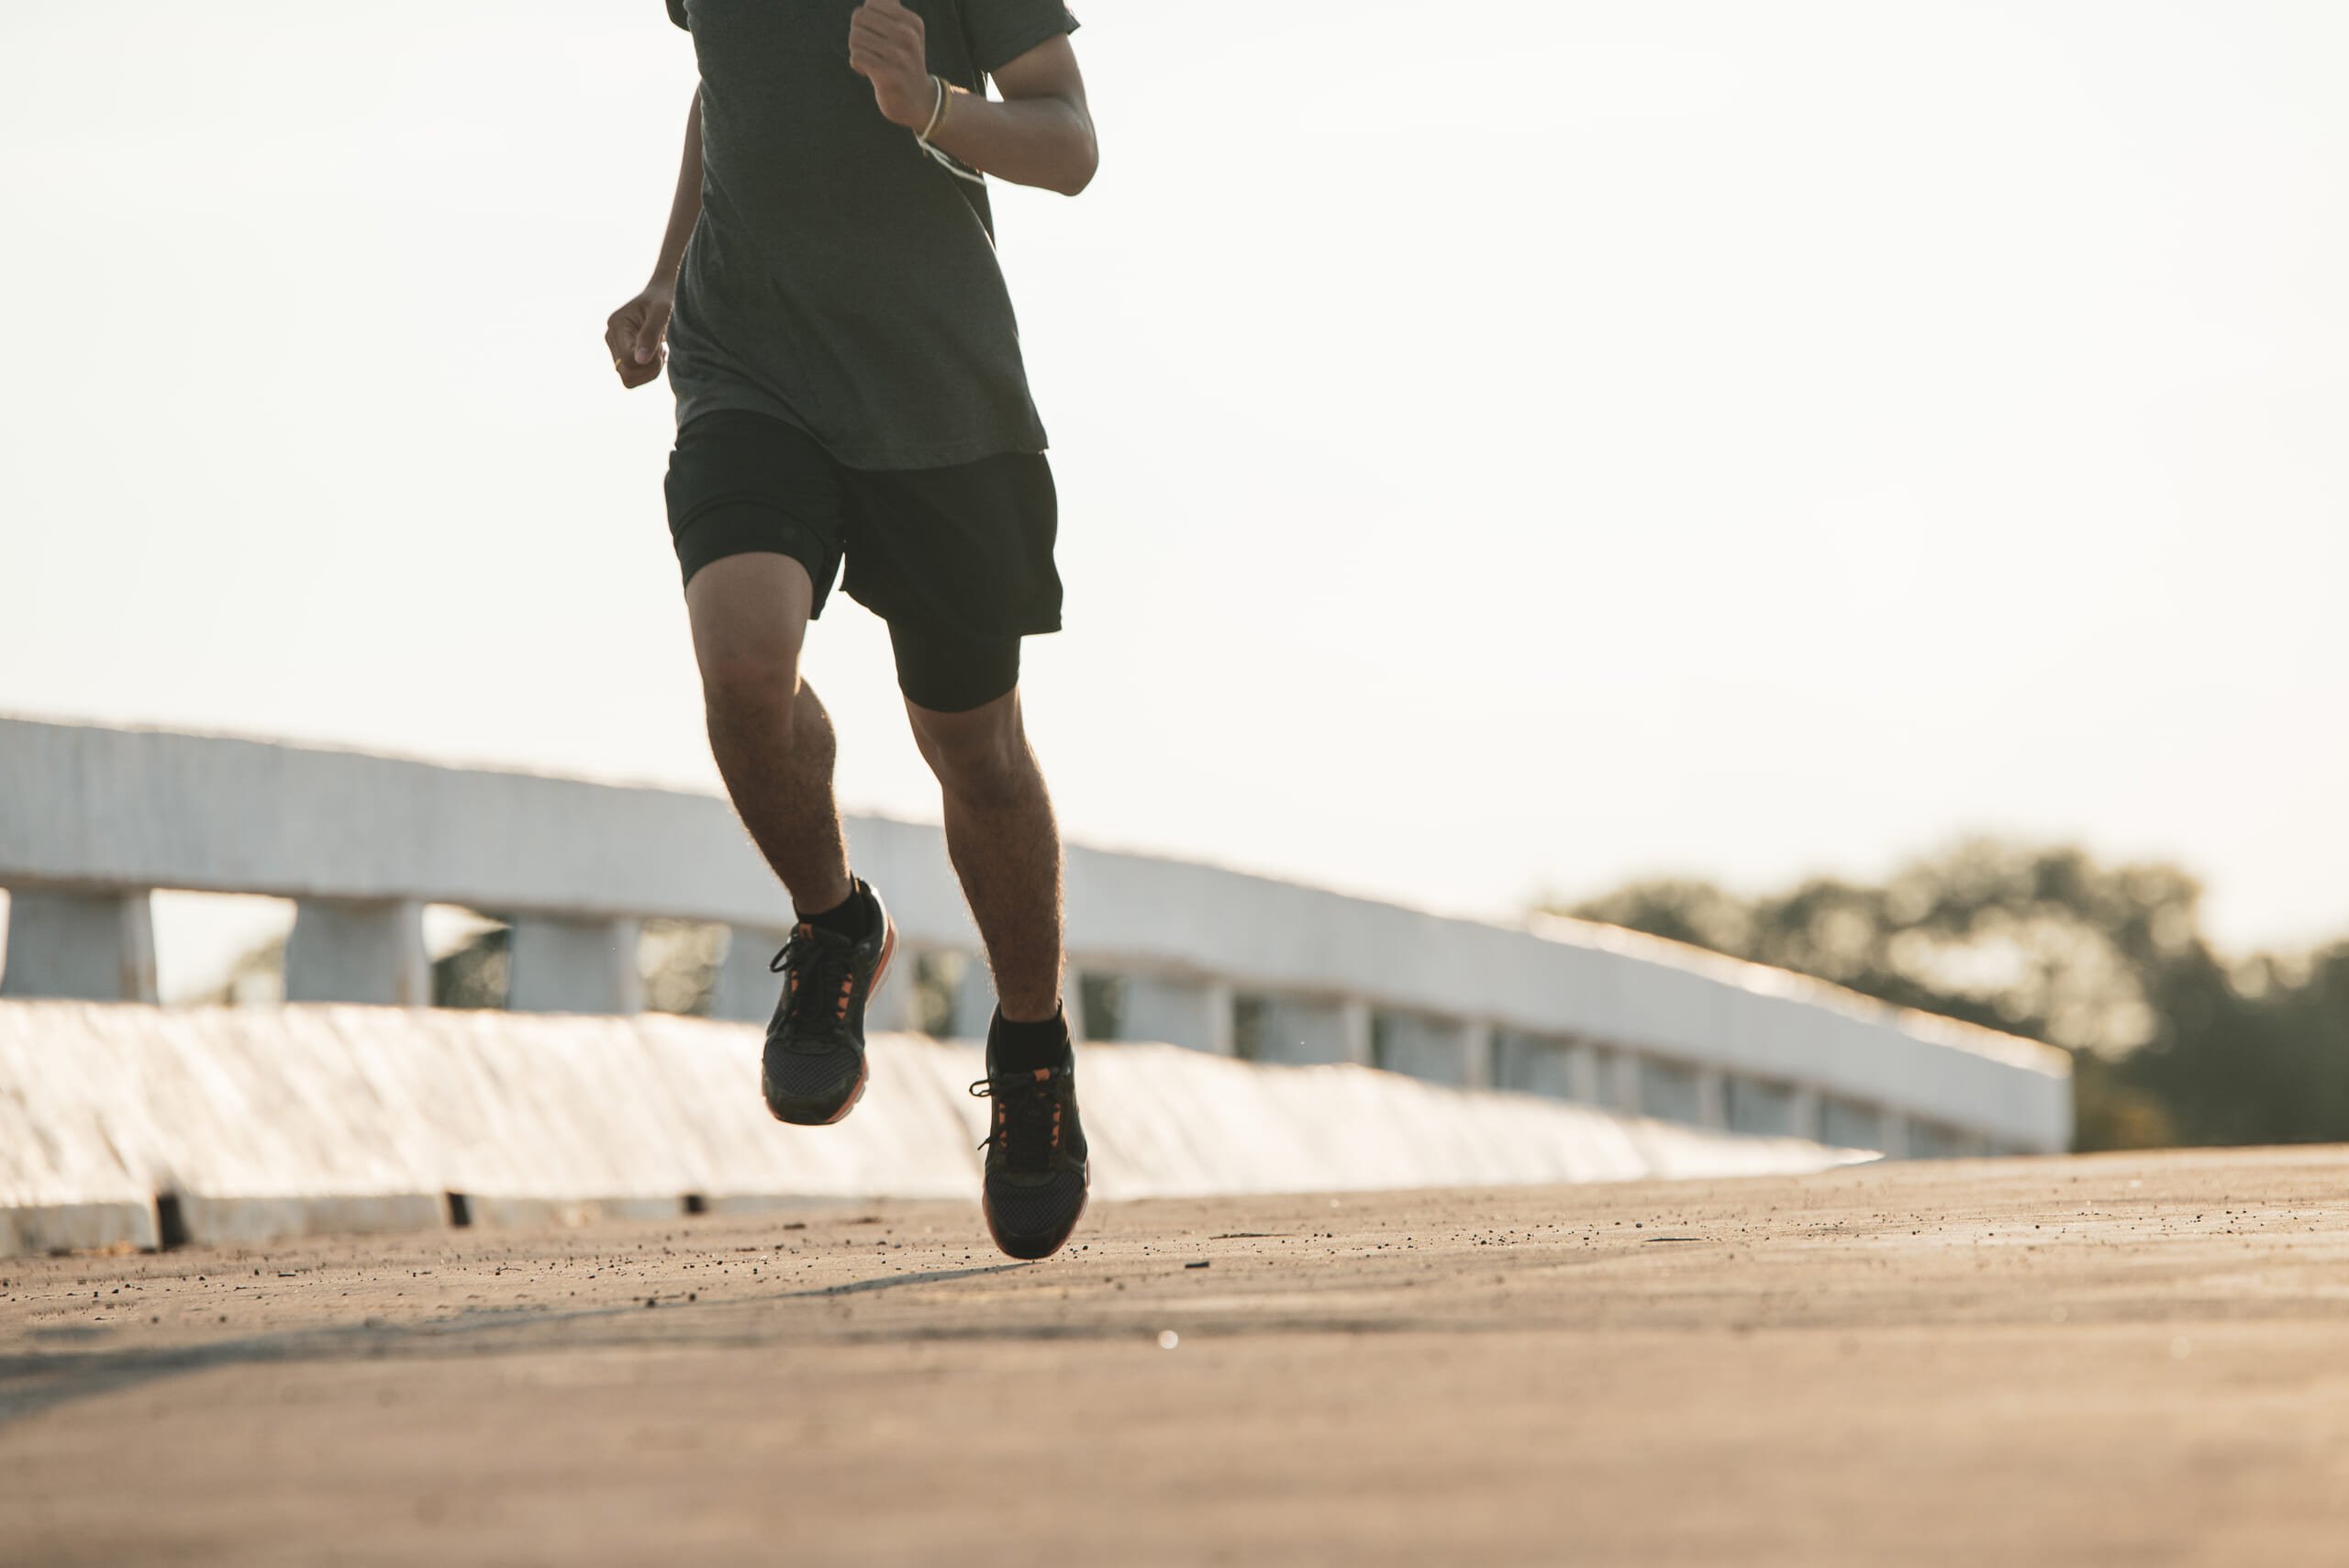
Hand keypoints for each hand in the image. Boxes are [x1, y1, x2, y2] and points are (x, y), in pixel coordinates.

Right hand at [604, 285, 672, 389]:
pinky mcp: (623, 355)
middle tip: (662, 349)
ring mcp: (615, 348)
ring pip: (630, 379)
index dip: (649, 360)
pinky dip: (650, 370)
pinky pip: (635, 377)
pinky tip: (657, 353)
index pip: (628, 360)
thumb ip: (650, 335)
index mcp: (617, 325)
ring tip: (660, 349)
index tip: (662, 344)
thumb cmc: (665, 299)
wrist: (663, 294)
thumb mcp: (662, 312)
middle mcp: (611, 338)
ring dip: (651, 370)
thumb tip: (640, 360)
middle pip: (626, 374)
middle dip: (650, 368)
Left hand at [848, 0, 933, 129]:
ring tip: (868, 61)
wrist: (918, 101)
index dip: (865, 18)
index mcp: (912, 22)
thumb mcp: (905, 32)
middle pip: (859, 18)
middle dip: (857, 33)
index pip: (871, 4)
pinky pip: (857, 57)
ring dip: (856, 50)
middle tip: (868, 48)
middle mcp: (908, 37)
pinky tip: (867, 72)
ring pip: (855, 38)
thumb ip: (891, 8)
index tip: (876, 34)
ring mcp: (900, 57)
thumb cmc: (904, 62)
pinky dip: (857, 65)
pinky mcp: (889, 76)